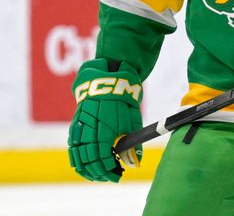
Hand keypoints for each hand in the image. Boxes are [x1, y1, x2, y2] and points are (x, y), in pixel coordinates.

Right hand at [68, 58, 142, 181]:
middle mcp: (89, 132)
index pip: (102, 159)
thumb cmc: (123, 102)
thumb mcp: (132, 121)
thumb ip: (132, 143)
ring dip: (86, 169)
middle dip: (98, 173)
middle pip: (89, 161)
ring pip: (77, 156)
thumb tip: (135, 162)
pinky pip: (72, 147)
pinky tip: (83, 165)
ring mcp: (79, 129)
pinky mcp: (75, 126)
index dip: (109, 171)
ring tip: (95, 175)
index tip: (117, 176)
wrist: (107, 82)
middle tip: (109, 177)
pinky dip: (77, 159)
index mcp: (103, 131)